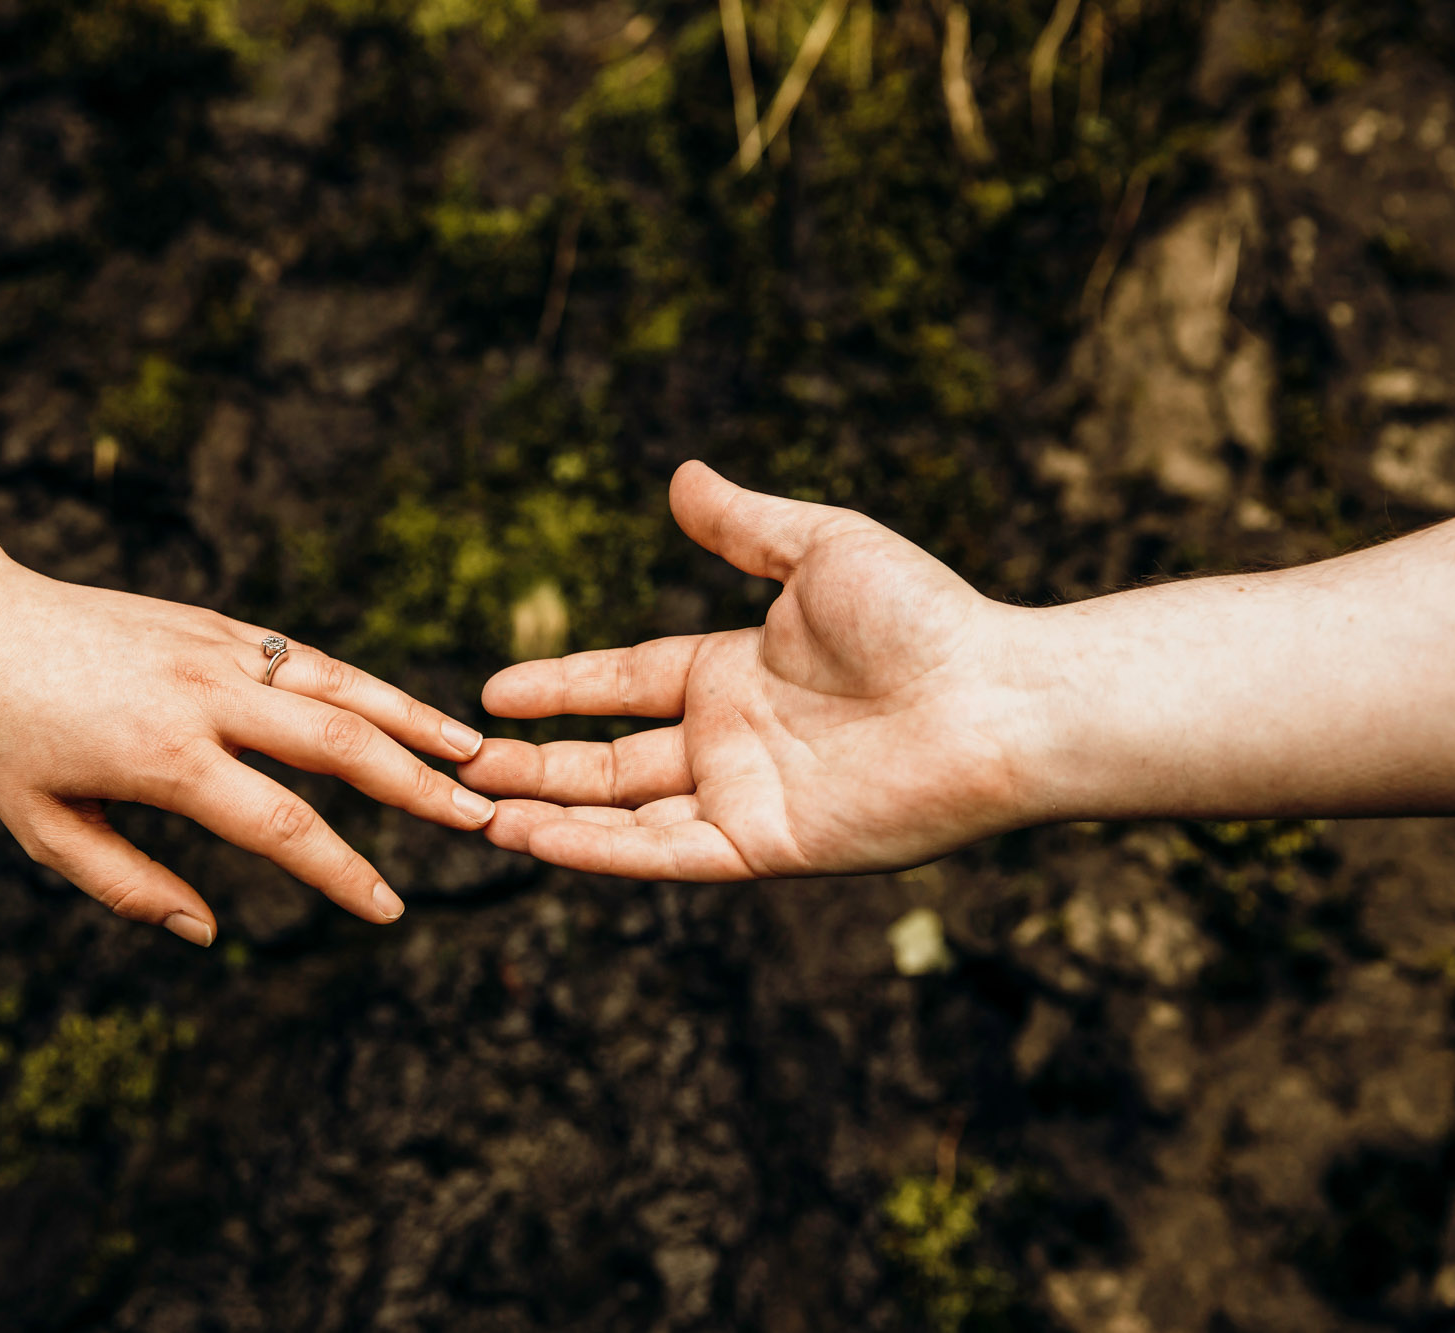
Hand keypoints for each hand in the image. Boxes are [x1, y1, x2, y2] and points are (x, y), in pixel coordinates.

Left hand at [0, 544, 495, 942]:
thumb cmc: (5, 737)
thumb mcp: (44, 829)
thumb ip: (129, 886)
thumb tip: (209, 933)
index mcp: (166, 759)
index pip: (283, 826)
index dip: (344, 874)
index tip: (390, 909)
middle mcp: (206, 697)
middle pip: (340, 744)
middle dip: (417, 788)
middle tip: (478, 819)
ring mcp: (220, 650)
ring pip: (340, 685)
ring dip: (413, 720)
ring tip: (473, 753)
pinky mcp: (219, 623)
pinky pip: (308, 657)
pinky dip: (365, 685)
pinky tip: (403, 712)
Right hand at [460, 462, 1044, 879]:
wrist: (996, 696)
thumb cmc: (925, 617)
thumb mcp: (819, 549)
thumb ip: (743, 525)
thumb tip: (679, 479)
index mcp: (736, 674)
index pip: (625, 683)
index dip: (559, 686)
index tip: (492, 690)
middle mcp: (731, 741)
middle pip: (608, 759)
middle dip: (532, 762)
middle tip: (458, 762)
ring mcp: (743, 797)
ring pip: (621, 814)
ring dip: (546, 814)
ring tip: (472, 810)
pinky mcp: (763, 846)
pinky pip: (662, 855)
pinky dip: (595, 852)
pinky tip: (533, 839)